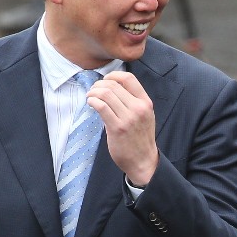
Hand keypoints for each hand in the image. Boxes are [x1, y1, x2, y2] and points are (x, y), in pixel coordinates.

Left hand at [86, 71, 158, 185]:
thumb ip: (133, 101)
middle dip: (98, 85)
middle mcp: (138, 108)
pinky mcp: (117, 128)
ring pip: (106, 94)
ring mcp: (128, 118)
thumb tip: (111, 87)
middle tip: (93, 91)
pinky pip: (101, 106)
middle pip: (113, 85)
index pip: (128, 78)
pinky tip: (91, 104)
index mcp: (146, 103)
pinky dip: (93, 101)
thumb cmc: (140, 138)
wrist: (143, 161)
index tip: (105, 81)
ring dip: (93, 93)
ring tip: (90, 97)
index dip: (113, 75)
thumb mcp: (144, 116)